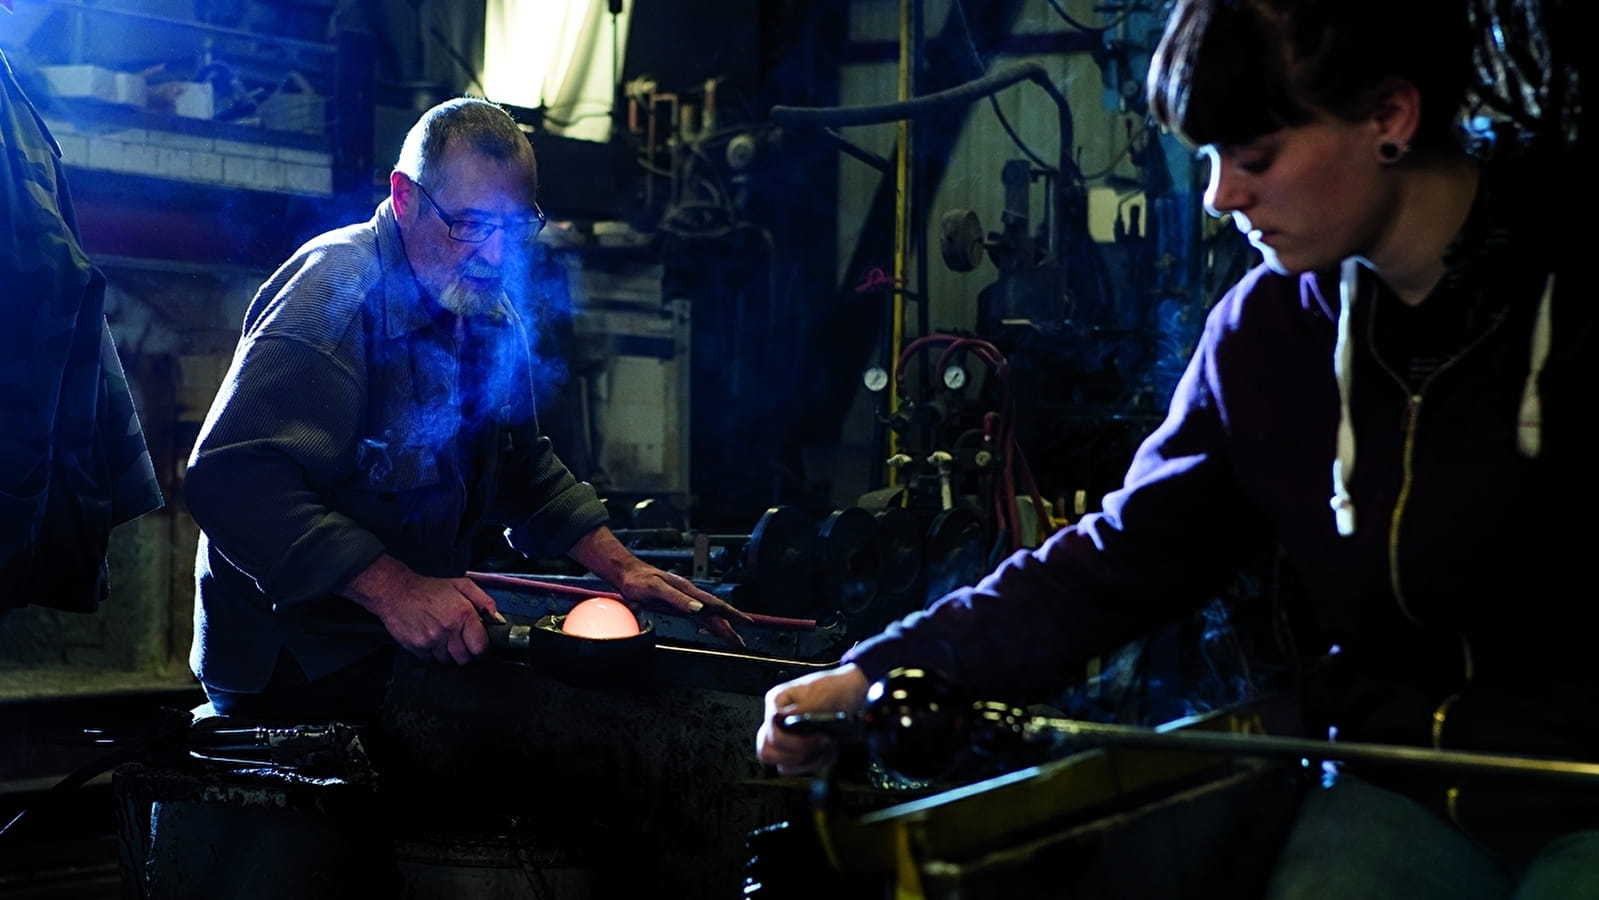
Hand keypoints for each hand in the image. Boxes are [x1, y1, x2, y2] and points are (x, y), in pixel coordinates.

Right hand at [342, 554, 504, 663]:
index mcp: (462, 615)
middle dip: (466, 652)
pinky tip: (431, 639)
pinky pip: (430, 660)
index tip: (478, 644)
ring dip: (449, 653)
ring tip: (444, 638)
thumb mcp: (462, 585)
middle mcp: (448, 630)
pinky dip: (433, 653)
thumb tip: (497, 617)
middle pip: (464, 658)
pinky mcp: (417, 647)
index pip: (480, 647)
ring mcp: (431, 641)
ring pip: (447, 661)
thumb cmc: (428, 589)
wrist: (396, 592)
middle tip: (461, 641)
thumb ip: (483, 600)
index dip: (481, 647)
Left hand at [615, 565, 752, 647]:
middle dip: (730, 627)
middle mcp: (689, 596)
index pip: (715, 605)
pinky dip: (709, 625)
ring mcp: (684, 601)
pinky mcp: (677, 606)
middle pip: (715, 614)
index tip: (745, 623)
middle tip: (741, 642)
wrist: (627, 574)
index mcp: (688, 591)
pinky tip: (711, 629)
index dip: (731, 615)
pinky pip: (698, 617)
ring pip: (708, 616)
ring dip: (721, 628)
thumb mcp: (657, 589)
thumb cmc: (640, 579)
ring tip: (733, 639)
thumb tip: (698, 609)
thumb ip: (677, 599)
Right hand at [756, 664, 869, 774]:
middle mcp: (777, 721)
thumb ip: (796, 711)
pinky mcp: (799, 748)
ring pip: (783, 763)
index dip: (793, 741)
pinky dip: (814, 763)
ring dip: (807, 760)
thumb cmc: (837, 689)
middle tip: (818, 745)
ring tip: (826, 747)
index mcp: (777, 703)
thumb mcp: (817, 696)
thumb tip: (778, 719)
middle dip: (796, 754)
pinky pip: (797, 767)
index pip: (771, 734)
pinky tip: (827, 750)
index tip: (816, 737)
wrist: (857, 695)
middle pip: (769, 752)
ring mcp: (787, 736)